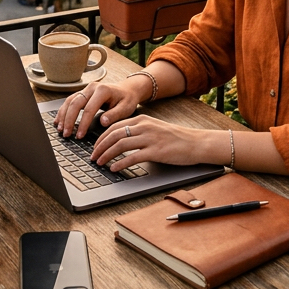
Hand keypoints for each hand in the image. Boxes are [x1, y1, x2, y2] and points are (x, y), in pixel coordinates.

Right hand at [53, 77, 149, 138]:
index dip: (82, 123)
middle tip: (66, 134)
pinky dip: (63, 110)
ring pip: (70, 101)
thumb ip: (114, 115)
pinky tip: (59, 120)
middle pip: (75, 103)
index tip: (79, 136)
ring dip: (63, 115)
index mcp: (102, 90)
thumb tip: (103, 122)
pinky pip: (70, 100)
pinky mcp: (83, 92)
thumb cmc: (127, 99)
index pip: (89, 108)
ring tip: (60, 129)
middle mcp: (92, 87)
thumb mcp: (126, 108)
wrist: (127, 89)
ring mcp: (86, 89)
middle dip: (69, 120)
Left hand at [91, 114, 212, 169]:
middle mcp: (144, 126)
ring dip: (107, 154)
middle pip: (114, 134)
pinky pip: (133, 157)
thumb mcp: (154, 129)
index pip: (114, 126)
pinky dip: (120, 163)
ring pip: (120, 145)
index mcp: (142, 120)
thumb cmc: (175, 139)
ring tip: (100, 163)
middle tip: (92, 156)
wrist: (195, 143)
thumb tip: (120, 142)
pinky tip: (114, 168)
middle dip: (100, 146)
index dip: (101, 137)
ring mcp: (150, 138)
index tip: (95, 147)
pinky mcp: (156, 151)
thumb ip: (138, 132)